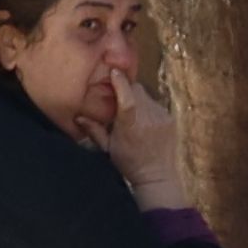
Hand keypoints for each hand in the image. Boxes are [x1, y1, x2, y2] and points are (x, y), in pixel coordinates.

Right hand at [99, 58, 188, 207]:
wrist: (157, 175)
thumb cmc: (129, 163)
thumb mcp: (108, 148)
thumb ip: (94, 130)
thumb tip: (78, 116)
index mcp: (130, 125)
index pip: (126, 97)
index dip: (120, 82)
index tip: (113, 71)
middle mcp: (147, 118)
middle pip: (136, 90)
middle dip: (127, 90)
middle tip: (118, 97)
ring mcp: (161, 117)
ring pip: (146, 95)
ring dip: (137, 99)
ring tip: (132, 115)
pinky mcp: (169, 118)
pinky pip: (155, 104)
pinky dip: (147, 108)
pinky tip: (144, 122)